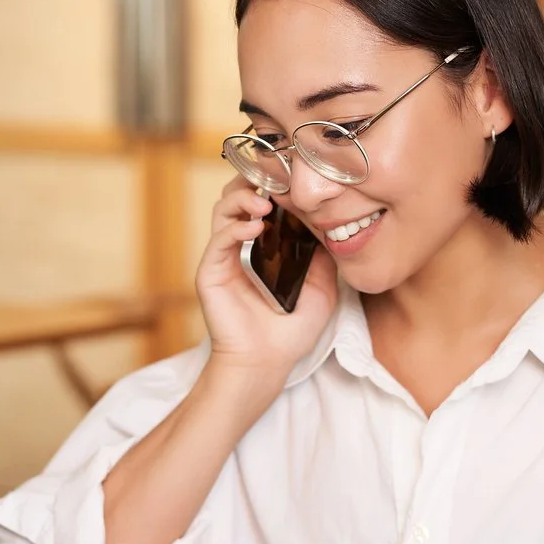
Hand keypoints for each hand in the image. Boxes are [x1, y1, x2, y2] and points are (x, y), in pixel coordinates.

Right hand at [196, 176, 338, 376]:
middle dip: (253, 183)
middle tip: (274, 183)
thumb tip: (333, 231)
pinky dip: (234, 227)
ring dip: (242, 200)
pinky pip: (218, 240)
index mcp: (262, 250)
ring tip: (265, 204)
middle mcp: (239, 249)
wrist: (266, 363)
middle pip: (236, 199)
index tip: (292, 180)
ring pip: (222, 211)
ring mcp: (222, 259)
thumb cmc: (289, 333)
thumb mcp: (320, 291)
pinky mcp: (210, 272)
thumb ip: (323, 261)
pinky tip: (254, 228)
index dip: (273, 188)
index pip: (261, 205)